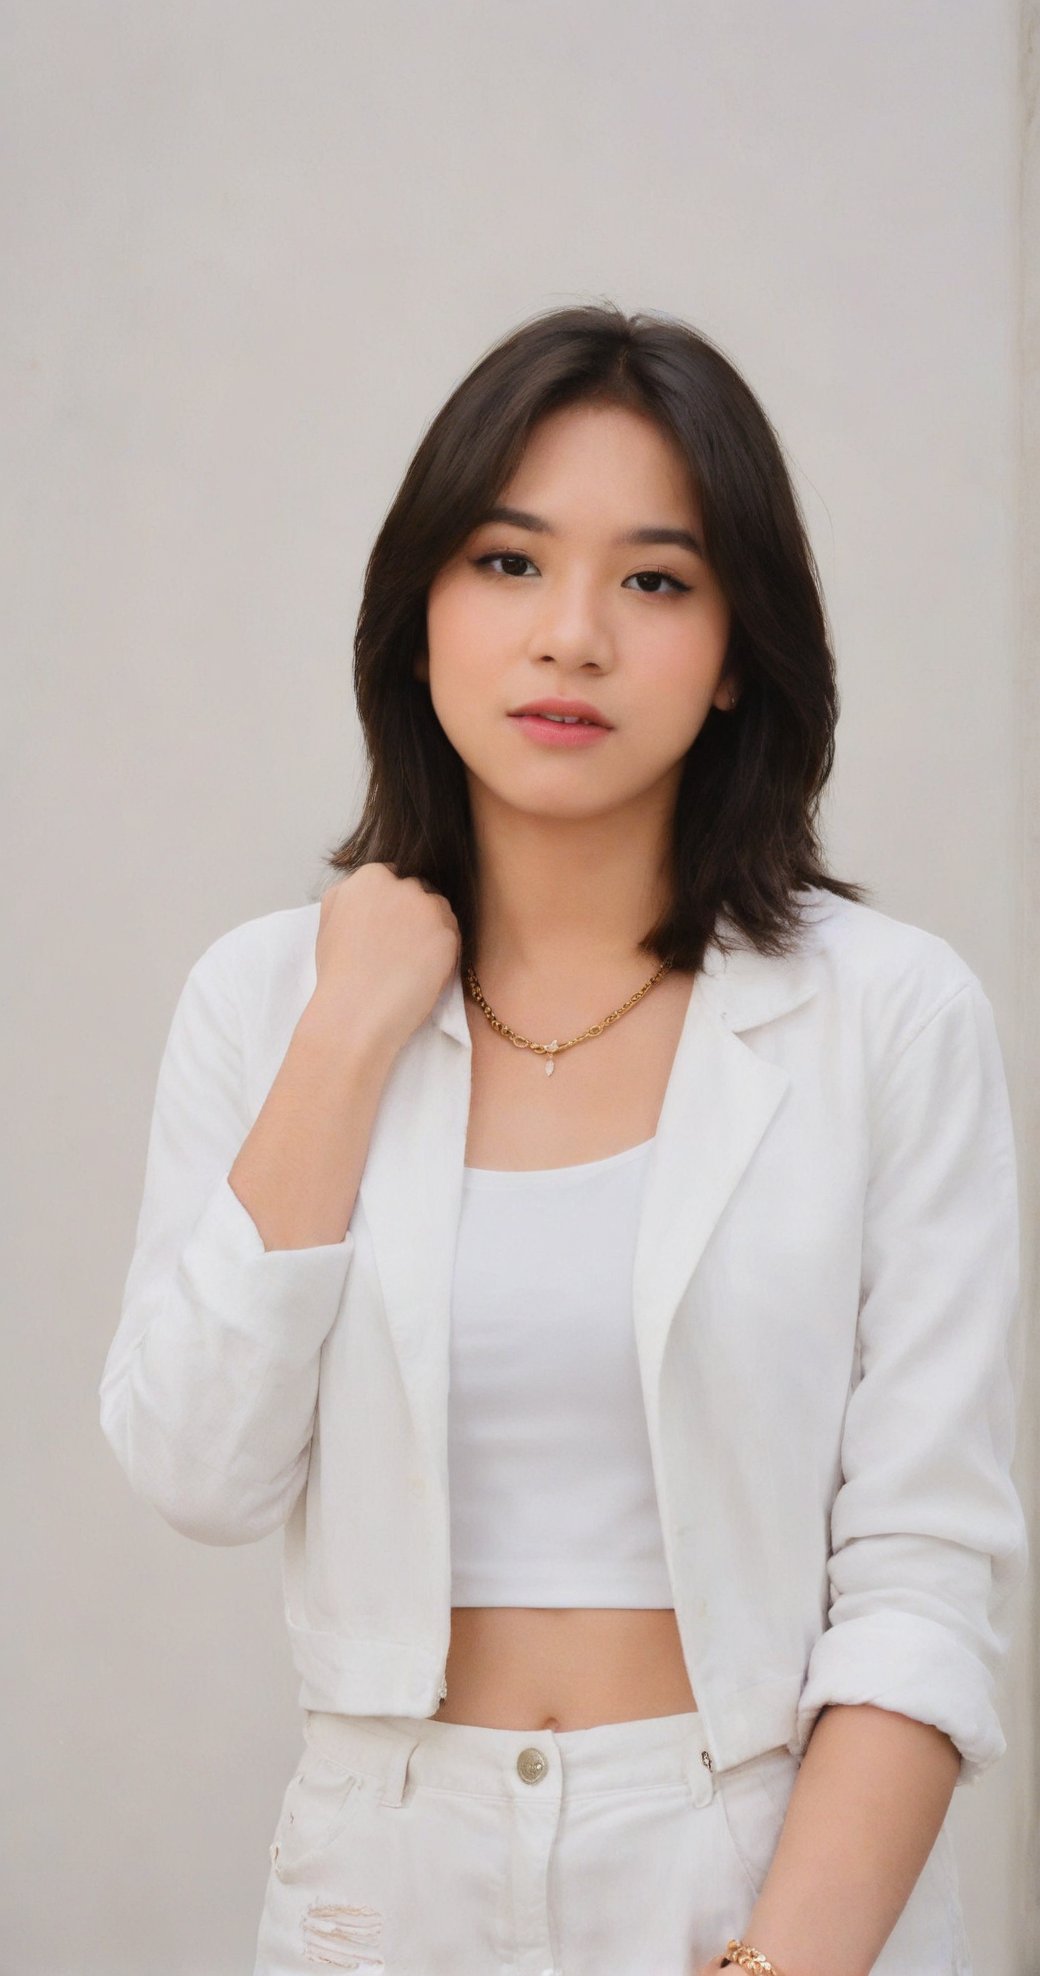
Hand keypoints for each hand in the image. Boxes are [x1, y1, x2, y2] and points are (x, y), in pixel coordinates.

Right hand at [313, 863, 460, 1054]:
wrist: (355, 1013)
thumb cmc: (338, 975)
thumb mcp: (328, 921)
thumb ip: (348, 897)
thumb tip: (362, 891)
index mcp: (369, 877)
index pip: (393, 878)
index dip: (393, 906)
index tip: (389, 929)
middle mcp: (401, 884)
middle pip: (420, 891)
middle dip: (415, 914)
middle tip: (402, 949)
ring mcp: (427, 907)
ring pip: (441, 912)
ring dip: (433, 932)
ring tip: (410, 965)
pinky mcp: (447, 933)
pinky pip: (453, 939)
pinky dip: (444, 955)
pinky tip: (423, 975)